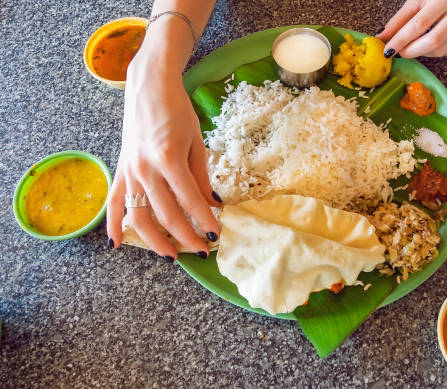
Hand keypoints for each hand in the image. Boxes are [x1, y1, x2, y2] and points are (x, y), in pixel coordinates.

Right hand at [106, 57, 220, 259]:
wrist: (149, 86)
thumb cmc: (177, 110)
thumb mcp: (197, 142)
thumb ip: (201, 177)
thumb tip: (212, 205)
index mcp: (169, 158)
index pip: (190, 200)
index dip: (204, 221)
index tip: (215, 235)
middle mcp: (145, 168)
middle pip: (165, 214)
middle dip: (185, 237)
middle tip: (201, 249)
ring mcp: (129, 171)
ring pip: (138, 217)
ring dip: (154, 240)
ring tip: (171, 254)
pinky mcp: (120, 169)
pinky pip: (113, 203)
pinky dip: (113, 225)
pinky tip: (119, 244)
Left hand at [377, 0, 446, 57]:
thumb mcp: (418, 0)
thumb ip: (399, 19)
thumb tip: (382, 37)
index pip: (419, 24)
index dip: (401, 39)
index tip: (388, 50)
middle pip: (432, 42)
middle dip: (411, 51)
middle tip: (400, 51)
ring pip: (440, 50)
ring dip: (422, 52)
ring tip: (417, 44)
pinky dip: (436, 51)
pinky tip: (434, 40)